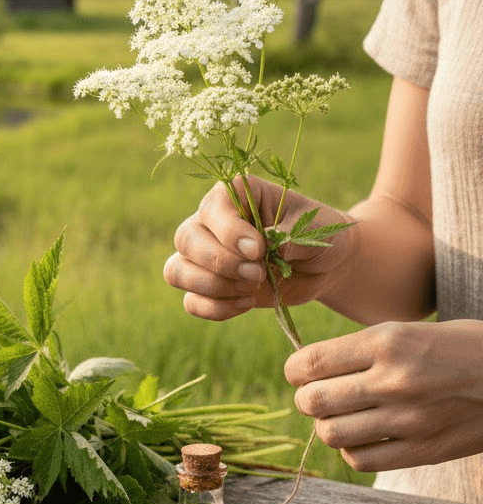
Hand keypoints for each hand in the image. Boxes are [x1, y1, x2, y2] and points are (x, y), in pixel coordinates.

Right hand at [163, 176, 355, 320]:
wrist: (325, 265)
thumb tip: (264, 252)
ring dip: (213, 286)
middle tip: (258, 273)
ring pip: (177, 271)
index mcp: (235, 195)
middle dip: (220, 262)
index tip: (260, 250)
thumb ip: (289, 237)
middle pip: (185, 239)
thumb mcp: (314, 229)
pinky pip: (191, 302)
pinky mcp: (209, 288)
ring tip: (253, 287)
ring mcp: (204, 257)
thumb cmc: (320, 234)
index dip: (229, 232)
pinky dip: (216, 308)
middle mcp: (210, 222)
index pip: (211, 208)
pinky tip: (246, 303)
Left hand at [284, 320, 482, 471]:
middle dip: (307, 398)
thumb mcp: (412, 330)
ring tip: (343, 416)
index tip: (300, 372)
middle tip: (322, 395)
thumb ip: (362, 349)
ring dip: (328, 425)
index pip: (310, 362)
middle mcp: (394, 381)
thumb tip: (311, 369)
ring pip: (329, 434)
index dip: (294, 370)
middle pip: (312, 401)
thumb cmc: (463, 348)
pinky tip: (364, 437)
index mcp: (388, 342)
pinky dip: (352, 450)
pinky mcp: (423, 451)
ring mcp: (408, 420)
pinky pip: (360, 460)